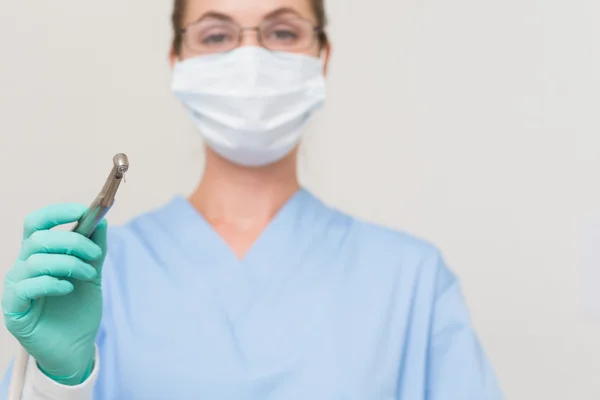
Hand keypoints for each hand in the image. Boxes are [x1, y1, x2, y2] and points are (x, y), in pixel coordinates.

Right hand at [2, 204, 106, 385]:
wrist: (76, 348)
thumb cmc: (79, 310)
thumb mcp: (92, 275)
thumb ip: (95, 249)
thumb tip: (102, 221)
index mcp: (39, 255)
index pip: (36, 224)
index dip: (56, 213)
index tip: (83, 211)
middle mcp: (23, 268)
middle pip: (39, 239)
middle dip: (72, 241)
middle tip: (95, 255)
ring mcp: (16, 288)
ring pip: (35, 260)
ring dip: (69, 263)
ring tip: (88, 275)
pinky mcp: (14, 310)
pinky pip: (27, 286)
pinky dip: (52, 283)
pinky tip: (68, 289)